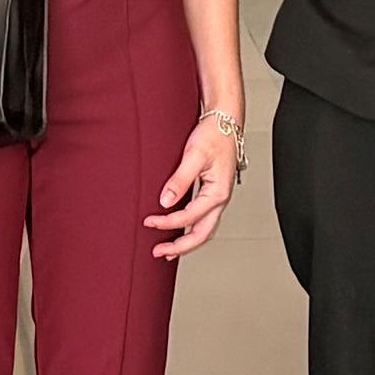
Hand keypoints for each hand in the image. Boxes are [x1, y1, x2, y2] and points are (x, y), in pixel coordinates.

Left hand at [146, 113, 243, 260]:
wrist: (226, 121)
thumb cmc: (214, 134)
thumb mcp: (194, 155)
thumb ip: (179, 180)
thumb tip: (166, 201)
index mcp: (218, 192)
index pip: (189, 217)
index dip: (167, 223)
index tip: (148, 222)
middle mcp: (220, 199)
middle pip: (202, 234)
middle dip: (180, 247)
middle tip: (159, 253)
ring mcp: (217, 198)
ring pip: (204, 230)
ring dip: (186, 242)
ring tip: (168, 251)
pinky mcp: (213, 193)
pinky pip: (203, 219)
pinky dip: (190, 230)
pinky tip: (179, 231)